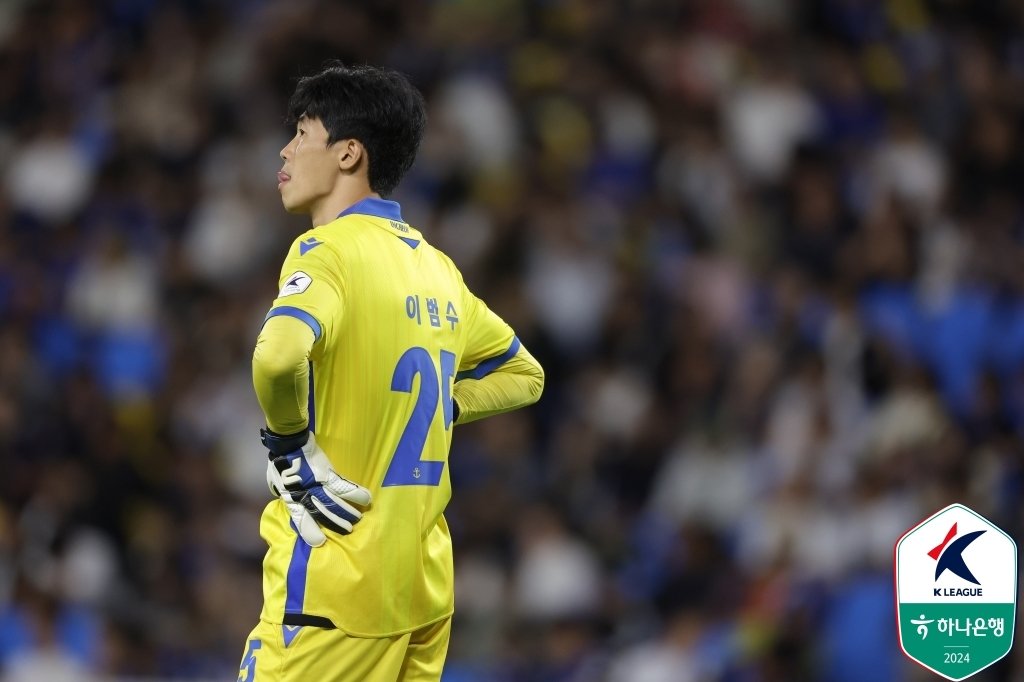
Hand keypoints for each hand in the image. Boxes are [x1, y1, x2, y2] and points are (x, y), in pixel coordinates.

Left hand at [262, 428, 371, 546]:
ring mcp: (319, 486)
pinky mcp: (329, 474)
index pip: (301, 519)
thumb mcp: (277, 484)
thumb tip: (289, 499)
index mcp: (292, 500)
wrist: (288, 445)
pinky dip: (357, 493)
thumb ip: (285, 494)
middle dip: (336, 523)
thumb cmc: (279, 464)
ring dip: (348, 512)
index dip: (310, 531)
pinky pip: (345, 486)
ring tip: (357, 520)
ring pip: (336, 502)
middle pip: (323, 513)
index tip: (319, 542)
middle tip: (348, 531)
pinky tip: (367, 500)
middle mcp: (307, 496)